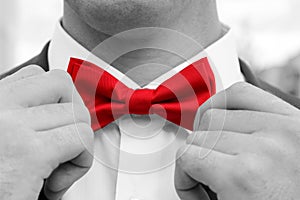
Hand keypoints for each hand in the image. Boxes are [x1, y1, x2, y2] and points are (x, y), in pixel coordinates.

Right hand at [0, 66, 93, 199]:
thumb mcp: (3, 134)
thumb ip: (22, 117)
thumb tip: (54, 109)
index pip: (37, 75)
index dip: (56, 100)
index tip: (56, 125)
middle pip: (62, 84)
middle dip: (73, 115)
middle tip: (63, 142)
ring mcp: (13, 127)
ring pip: (78, 114)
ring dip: (78, 145)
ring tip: (55, 169)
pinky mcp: (30, 154)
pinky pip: (82, 139)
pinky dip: (81, 162)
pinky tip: (54, 184)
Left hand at [175, 82, 299, 199]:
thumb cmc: (287, 195)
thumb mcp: (283, 157)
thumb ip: (257, 136)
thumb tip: (218, 128)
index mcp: (294, 127)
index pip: (239, 93)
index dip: (213, 107)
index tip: (205, 123)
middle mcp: (282, 134)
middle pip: (211, 118)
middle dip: (203, 143)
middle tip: (210, 169)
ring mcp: (263, 152)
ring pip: (197, 137)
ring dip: (194, 162)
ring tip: (209, 186)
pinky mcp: (241, 175)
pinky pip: (189, 158)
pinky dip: (184, 177)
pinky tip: (201, 193)